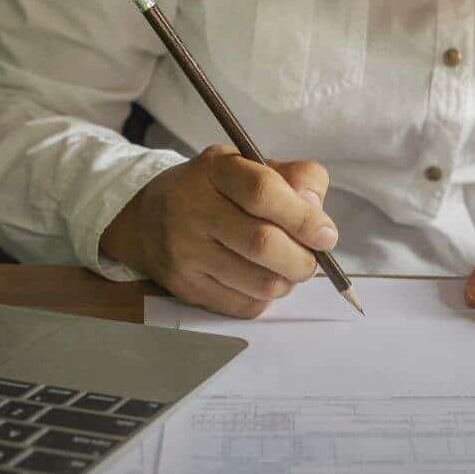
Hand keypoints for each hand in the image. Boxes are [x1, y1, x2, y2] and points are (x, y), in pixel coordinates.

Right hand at [101, 145, 337, 317]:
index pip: (262, 192)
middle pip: (263, 244)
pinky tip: (259, 279)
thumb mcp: (252, 167)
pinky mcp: (186, 287)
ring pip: (260, 283)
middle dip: (302, 259)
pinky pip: (245, 306)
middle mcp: (193, 209)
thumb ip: (295, 180)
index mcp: (215, 170)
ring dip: (287, 281)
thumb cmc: (216, 192)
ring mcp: (185, 252)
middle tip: (311, 259)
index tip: (326, 235)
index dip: (303, 217)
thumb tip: (318, 219)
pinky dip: (265, 297)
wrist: (149, 220)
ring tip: (285, 268)